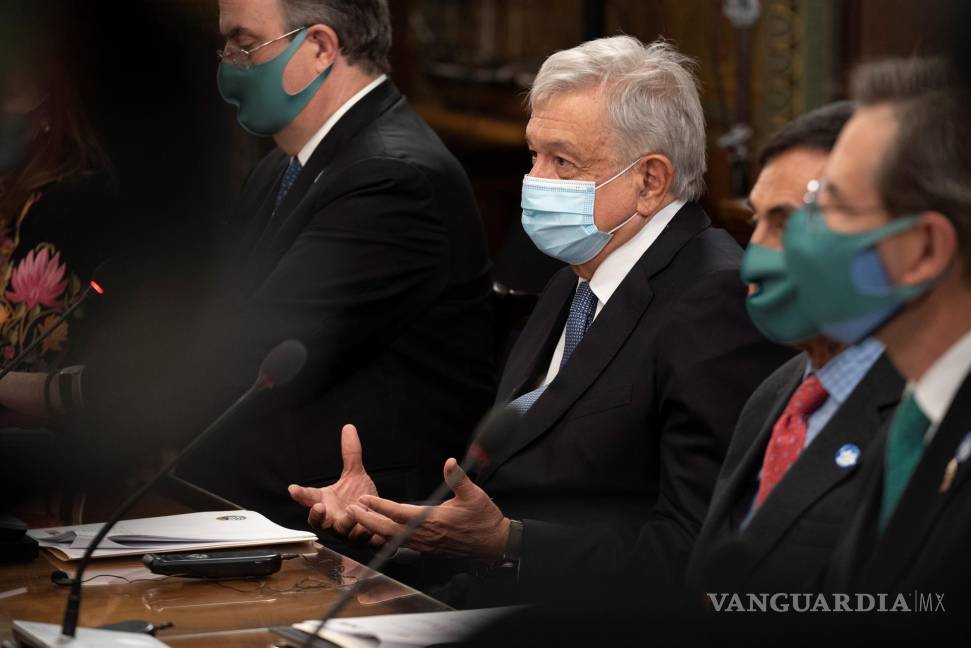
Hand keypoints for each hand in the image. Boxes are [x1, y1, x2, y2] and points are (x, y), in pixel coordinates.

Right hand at [288, 424, 376, 540]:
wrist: (379, 516)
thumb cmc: (359, 498)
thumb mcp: (355, 474)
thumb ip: (350, 454)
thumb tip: (349, 427)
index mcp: (326, 503)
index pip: (309, 499)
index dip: (301, 495)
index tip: (293, 488)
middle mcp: (333, 519)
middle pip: (318, 522)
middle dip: (317, 516)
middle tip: (319, 506)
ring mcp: (348, 531)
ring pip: (343, 531)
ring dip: (346, 522)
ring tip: (351, 510)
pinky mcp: (364, 540)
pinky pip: (365, 540)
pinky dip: (368, 534)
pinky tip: (372, 529)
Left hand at [348, 458, 510, 558]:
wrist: (494, 543)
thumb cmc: (484, 519)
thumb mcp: (474, 495)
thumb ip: (458, 478)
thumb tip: (449, 462)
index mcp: (433, 520)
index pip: (399, 512)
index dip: (379, 505)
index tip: (364, 498)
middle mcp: (425, 535)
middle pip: (388, 529)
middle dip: (367, 520)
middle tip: (350, 510)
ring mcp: (425, 544)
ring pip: (392, 538)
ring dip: (374, 529)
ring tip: (358, 519)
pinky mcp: (428, 549)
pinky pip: (401, 544)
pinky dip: (386, 538)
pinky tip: (378, 533)